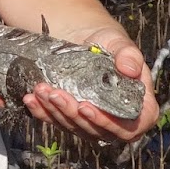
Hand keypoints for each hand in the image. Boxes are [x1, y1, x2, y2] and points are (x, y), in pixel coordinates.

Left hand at [22, 30, 158, 143]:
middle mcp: (116, 119)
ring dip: (55, 112)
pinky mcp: (72, 119)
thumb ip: (129, 54)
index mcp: (138, 107)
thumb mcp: (120, 42)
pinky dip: (43, 112)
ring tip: (41, 90)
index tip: (85, 106)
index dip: (108, 122)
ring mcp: (93, 121)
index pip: (129, 126)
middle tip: (55, 93)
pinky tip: (31, 99)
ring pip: (75, 127)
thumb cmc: (108, 42)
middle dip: (72, 113)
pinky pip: (58, 122)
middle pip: (96, 130)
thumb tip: (130, 69)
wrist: (86, 39)